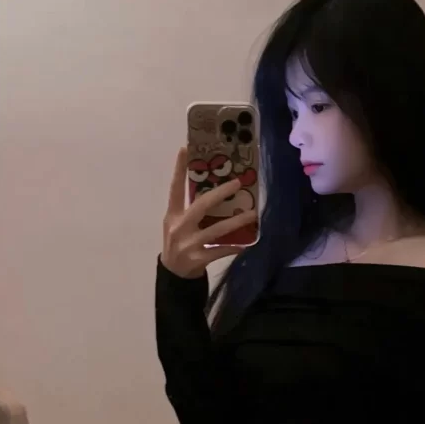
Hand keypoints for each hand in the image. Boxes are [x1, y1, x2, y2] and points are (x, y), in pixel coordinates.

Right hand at [161, 147, 257, 278]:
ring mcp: (188, 244)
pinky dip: (234, 247)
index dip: (179, 170)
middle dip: (220, 194)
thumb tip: (217, 192)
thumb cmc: (178, 243)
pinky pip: (220, 251)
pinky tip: (246, 243)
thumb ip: (190, 210)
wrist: (173, 274)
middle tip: (237, 183)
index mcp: (172, 216)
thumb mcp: (177, 225)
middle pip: (201, 206)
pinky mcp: (198, 259)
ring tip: (252, 214)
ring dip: (236, 221)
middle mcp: (179, 227)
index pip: (175, 189)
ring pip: (216, 230)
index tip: (185, 150)